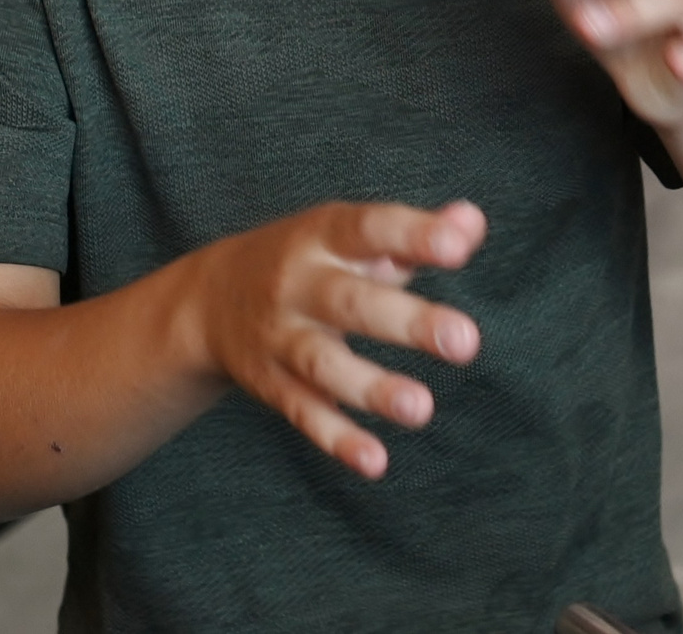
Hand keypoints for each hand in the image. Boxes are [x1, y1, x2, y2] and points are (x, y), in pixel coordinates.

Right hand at [180, 200, 485, 478]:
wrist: (210, 299)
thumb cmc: (310, 261)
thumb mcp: (351, 235)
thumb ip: (415, 232)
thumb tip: (472, 221)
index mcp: (324, 236)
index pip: (371, 230)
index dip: (414, 236)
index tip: (459, 248)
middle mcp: (297, 285)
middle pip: (349, 302)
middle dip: (406, 321)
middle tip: (466, 341)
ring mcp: (281, 338)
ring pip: (324, 365)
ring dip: (372, 388)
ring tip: (420, 408)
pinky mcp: (272, 385)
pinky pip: (304, 413)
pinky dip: (336, 438)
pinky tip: (374, 461)